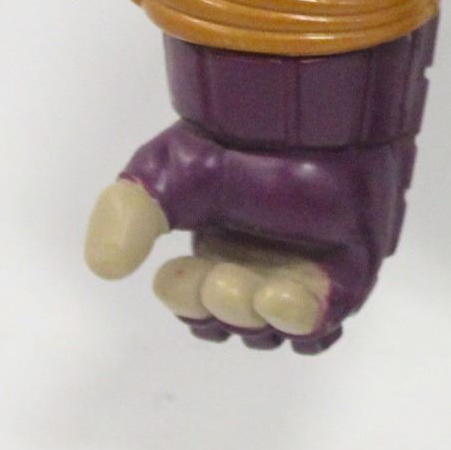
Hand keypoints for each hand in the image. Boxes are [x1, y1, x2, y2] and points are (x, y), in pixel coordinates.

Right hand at [83, 121, 414, 351]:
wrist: (309, 118)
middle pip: (234, 323)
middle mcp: (264, 268)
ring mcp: (306, 276)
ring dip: (253, 316)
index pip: (198, 307)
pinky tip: (279, 293)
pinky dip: (297, 320)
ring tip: (247, 285)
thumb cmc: (239, 140)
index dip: (185, 302)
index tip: (173, 276)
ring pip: (273, 331)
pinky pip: (321, 324)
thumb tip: (104, 267)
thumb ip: (127, 215)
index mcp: (221, 250)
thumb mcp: (165, 174)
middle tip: (217, 277)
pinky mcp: (347, 278)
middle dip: (218, 308)